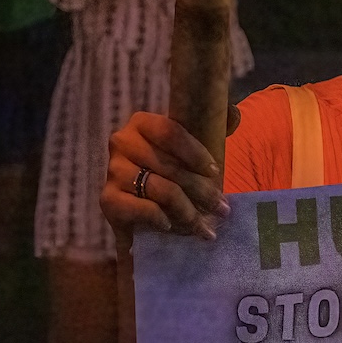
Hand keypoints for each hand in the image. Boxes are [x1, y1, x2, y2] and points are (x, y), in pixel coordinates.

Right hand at [102, 111, 232, 245]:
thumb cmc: (170, 167)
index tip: (216, 172)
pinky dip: (157, 217)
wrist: (140, 202)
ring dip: (188, 211)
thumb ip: (212, 123)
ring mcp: (113, 171)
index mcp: (141, 123)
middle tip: (222, 209)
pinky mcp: (108, 199)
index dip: (196, 153)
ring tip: (205, 227)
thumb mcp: (189, 144)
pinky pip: (138, 208)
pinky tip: (170, 225)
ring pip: (160, 189)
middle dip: (202, 190)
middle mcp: (122, 142)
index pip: (171, 132)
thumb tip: (233, 115)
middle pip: (170, 165)